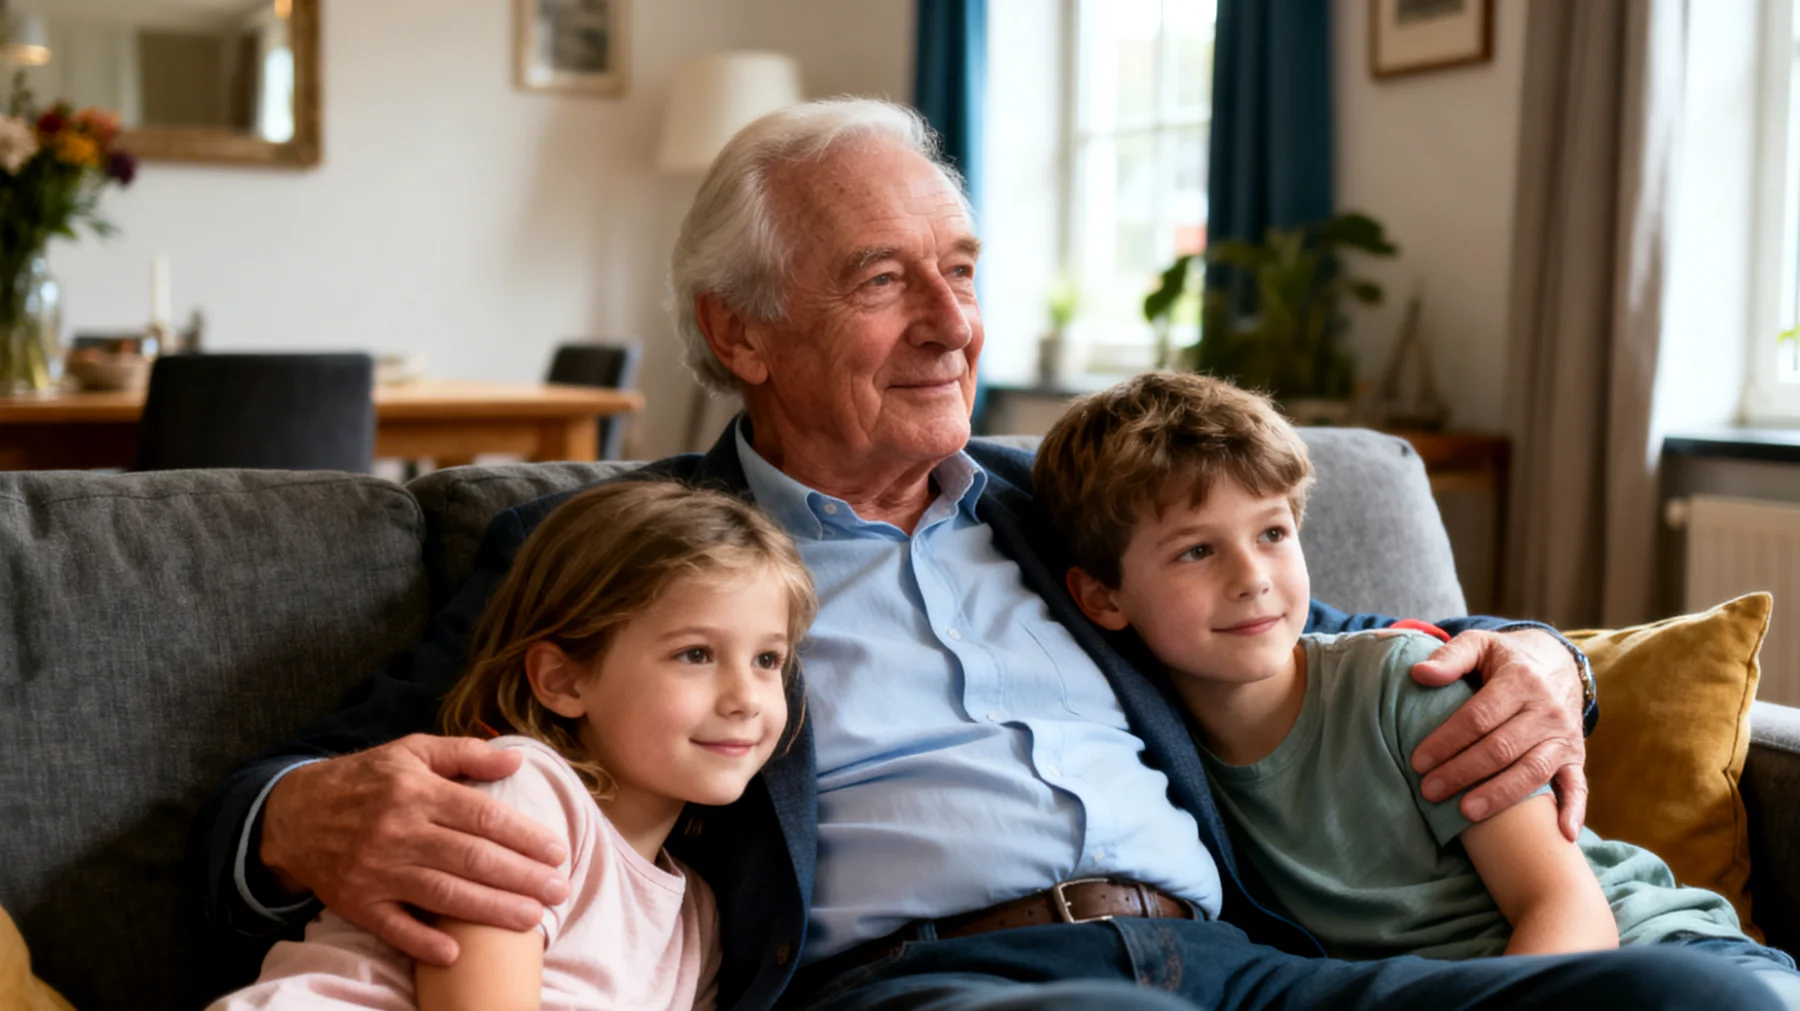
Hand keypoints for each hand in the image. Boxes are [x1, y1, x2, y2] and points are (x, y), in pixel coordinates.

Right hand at [260, 735, 570, 964]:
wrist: (294, 813)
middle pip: (472, 858)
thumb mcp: (412, 751)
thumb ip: (466, 753)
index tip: (557, 851)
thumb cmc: (366, 779)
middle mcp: (399, 831)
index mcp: (417, 791)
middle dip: (522, 877)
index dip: (525, 836)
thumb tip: (516, 761)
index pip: (484, 816)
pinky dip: (423, 942)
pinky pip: (393, 927)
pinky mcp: (356, 902)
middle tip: (559, 890)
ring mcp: (376, 870)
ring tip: (532, 918)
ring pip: (444, 895)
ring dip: (492, 910)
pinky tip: (457, 952)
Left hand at [1407, 629, 1587, 841]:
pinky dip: (1574, 810)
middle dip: (1462, 773)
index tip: (1418, 761)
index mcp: (1520, 680)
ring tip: (1465, 813)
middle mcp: (1546, 710)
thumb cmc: (1505, 659)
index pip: (1478, 717)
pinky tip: (1562, 834)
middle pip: (1501, 749)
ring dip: (1499, 795)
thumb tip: (1419, 673)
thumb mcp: (1479, 645)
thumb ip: (1450, 657)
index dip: (1447, 741)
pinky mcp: (1576, 756)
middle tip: (1430, 791)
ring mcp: (1564, 736)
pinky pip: (1579, 785)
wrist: (1557, 663)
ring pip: (1532, 771)